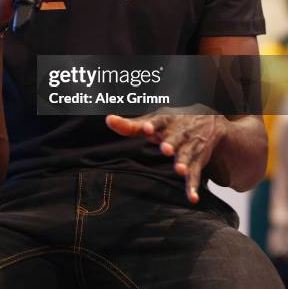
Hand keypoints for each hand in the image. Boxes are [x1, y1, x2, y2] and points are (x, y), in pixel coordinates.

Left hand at [105, 109, 226, 203]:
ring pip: (186, 155)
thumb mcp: (153, 120)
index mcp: (165, 121)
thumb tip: (108, 120)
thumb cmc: (172, 122)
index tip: (146, 128)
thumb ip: (131, 125)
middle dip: (171, 143)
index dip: (152, 124)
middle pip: (175, 138)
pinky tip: (192, 197)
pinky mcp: (197, 160)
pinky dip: (193, 186)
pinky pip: (196, 174)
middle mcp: (178, 133)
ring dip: (183, 163)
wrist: (208, 120)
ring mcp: (188, 147)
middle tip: (166, 149)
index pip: (158, 120)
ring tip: (180, 170)